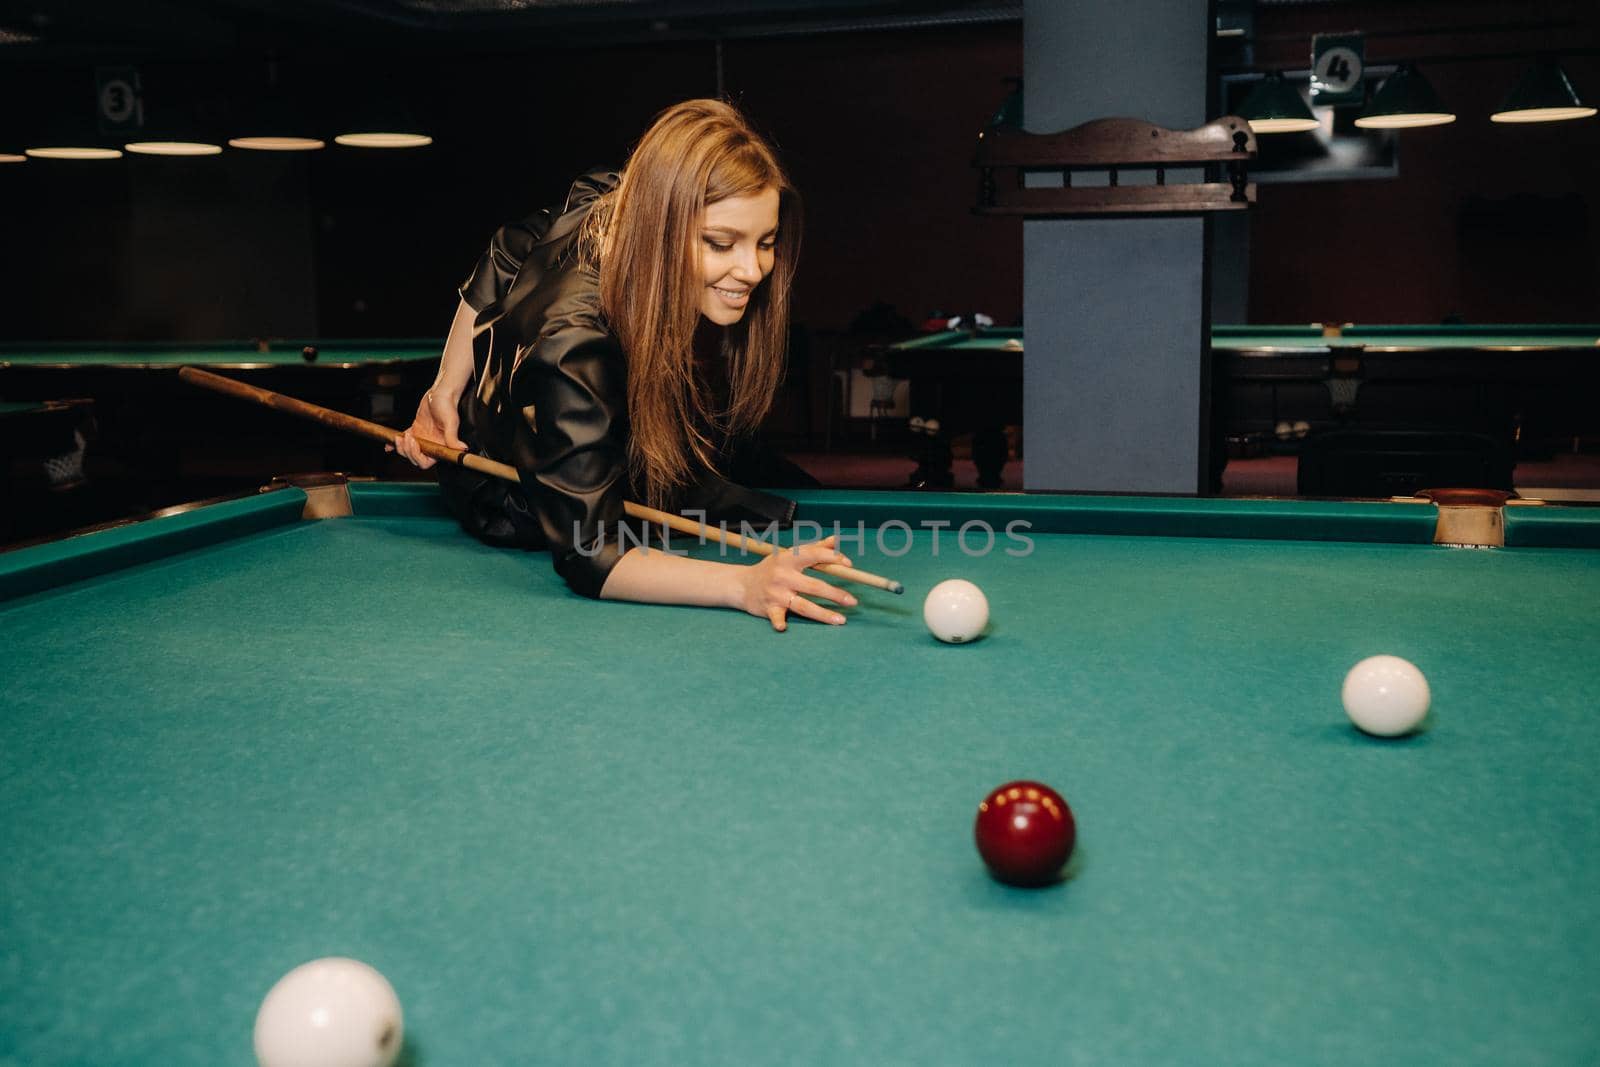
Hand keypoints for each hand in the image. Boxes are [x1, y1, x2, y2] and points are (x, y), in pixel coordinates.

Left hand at [388, 389, 466, 468]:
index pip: (426, 462)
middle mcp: (431, 444)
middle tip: (407, 438)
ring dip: (400, 448)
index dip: (418, 457)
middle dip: (407, 451)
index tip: (415, 443)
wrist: (441, 392)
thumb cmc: (448, 405)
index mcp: (440, 446)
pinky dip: (395, 445)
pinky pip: (404, 440)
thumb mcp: (451, 422)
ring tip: (399, 437)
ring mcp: (422, 438)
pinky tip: (388, 446)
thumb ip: (453, 437)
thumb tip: (462, 449)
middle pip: (415, 458)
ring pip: (408, 451)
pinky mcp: (416, 430)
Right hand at [737, 534, 857, 631]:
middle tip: (852, 601)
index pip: (814, 556)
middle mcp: (783, 575)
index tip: (849, 565)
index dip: (833, 558)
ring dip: (823, 614)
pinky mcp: (769, 608)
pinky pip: (776, 617)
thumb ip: (814, 548)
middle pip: (814, 586)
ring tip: (841, 620)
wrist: (743, 584)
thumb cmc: (772, 568)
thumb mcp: (789, 555)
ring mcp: (776, 593)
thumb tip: (836, 540)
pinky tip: (784, 627)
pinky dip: (778, 622)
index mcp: (789, 558)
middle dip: (835, 594)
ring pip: (803, 605)